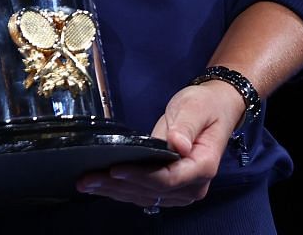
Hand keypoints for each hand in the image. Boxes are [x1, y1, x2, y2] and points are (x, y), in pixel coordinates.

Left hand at [76, 78, 247, 210]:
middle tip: (86, 180)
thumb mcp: (195, 109)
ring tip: (87, 184)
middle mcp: (194, 184)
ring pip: (146, 196)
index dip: (140, 176)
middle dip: (118, 186)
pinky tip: (102, 187)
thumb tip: (177, 144)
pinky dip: (123, 191)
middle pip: (152, 191)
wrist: (216, 109)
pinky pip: (146, 194)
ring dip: (115, 192)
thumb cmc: (205, 106)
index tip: (114, 170)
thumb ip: (185, 127)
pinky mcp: (171, 187)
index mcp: (202, 166)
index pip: (168, 178)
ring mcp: (183, 189)